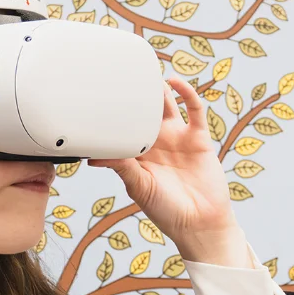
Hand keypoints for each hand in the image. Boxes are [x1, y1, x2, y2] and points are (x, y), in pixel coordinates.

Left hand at [87, 77, 249, 266]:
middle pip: (143, 110)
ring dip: (157, 88)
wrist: (200, 223)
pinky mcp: (198, 138)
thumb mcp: (139, 187)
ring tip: (144, 71)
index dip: (112, 112)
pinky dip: (187, 94)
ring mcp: (178, 138)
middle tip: (119, 73)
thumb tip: (94, 156)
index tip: (98, 94)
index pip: (122, 126)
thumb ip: (120, 166)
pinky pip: (194, 111)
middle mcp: (157, 143)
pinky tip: (175, 82)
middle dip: (133, 93)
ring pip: (166, 105)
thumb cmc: (166, 211)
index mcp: (138, 154)